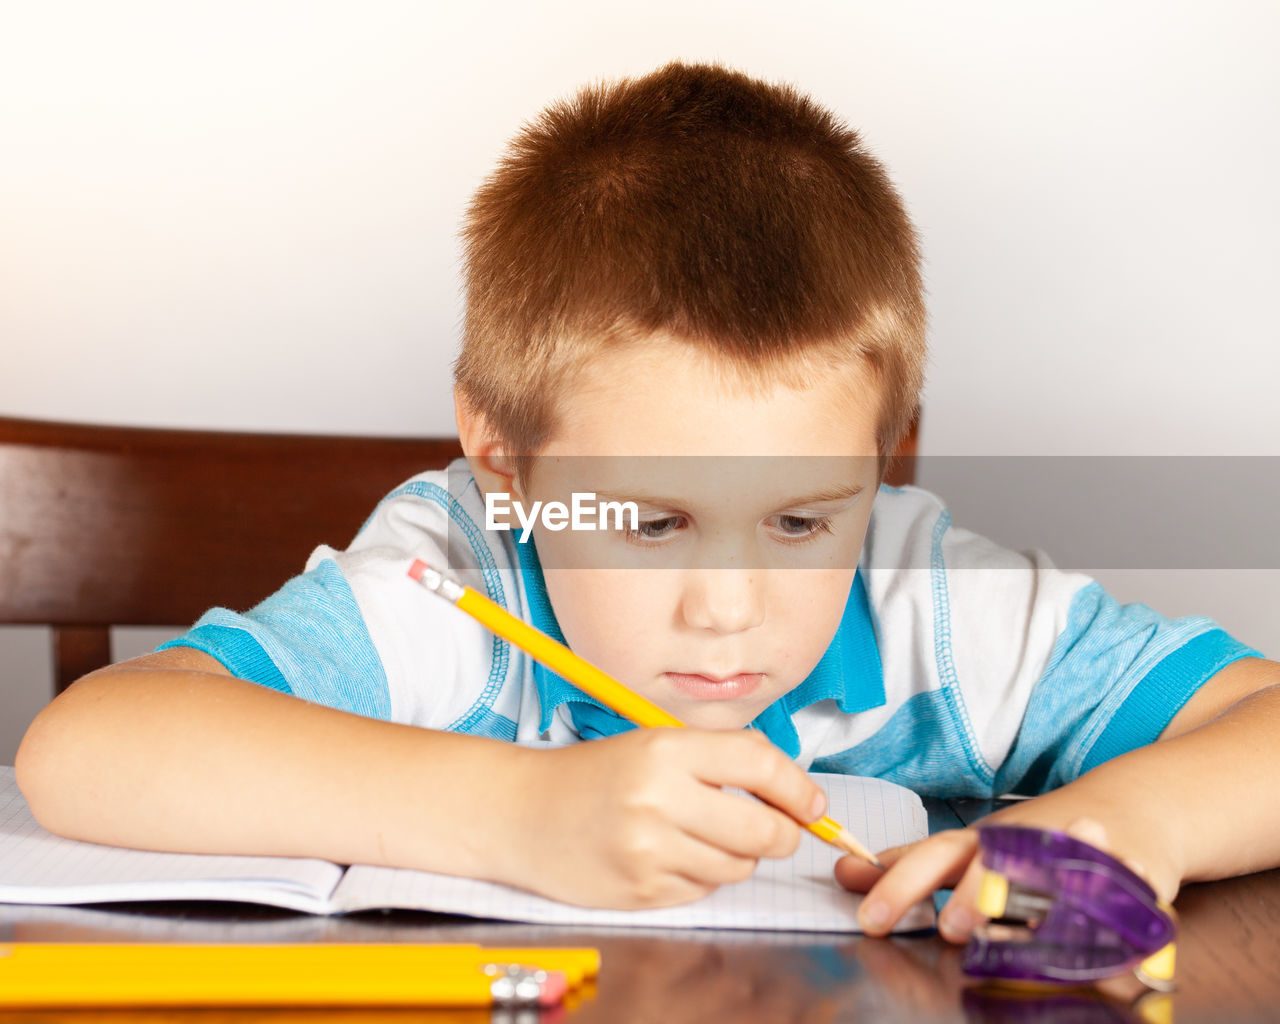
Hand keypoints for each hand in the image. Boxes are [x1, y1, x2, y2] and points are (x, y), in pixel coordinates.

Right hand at [495, 728, 826, 908]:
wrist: (520, 813)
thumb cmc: (593, 776)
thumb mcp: (654, 745)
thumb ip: (721, 759)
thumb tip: (794, 790)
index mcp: (664, 749)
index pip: (760, 766)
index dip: (800, 789)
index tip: (814, 803)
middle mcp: (657, 798)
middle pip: (763, 831)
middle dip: (783, 834)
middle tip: (777, 828)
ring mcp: (648, 849)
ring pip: (739, 866)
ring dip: (737, 856)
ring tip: (704, 835)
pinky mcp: (640, 890)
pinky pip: (704, 890)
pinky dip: (701, 876)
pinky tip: (670, 855)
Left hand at [833, 794, 1182, 943]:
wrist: (1128, 808)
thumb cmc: (1032, 838)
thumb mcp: (969, 848)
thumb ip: (910, 866)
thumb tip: (843, 871)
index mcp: (982, 844)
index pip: (933, 858)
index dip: (901, 885)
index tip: (870, 918)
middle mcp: (1025, 846)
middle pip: (992, 865)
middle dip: (970, 896)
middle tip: (952, 929)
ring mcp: (1077, 858)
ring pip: (1052, 880)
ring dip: (1036, 905)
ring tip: (1015, 935)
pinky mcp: (1130, 877)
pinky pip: (1122, 903)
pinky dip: (1115, 925)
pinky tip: (1109, 957)